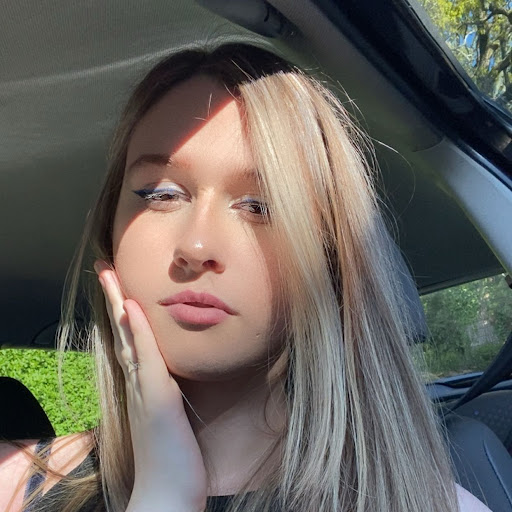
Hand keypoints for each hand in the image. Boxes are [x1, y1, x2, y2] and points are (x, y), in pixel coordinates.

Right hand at [94, 260, 207, 511]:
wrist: (166, 495)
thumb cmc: (172, 458)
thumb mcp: (170, 417)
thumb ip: (165, 393)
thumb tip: (167, 375)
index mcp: (143, 385)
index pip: (130, 340)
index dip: (123, 312)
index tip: (119, 287)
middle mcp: (138, 383)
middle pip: (122, 332)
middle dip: (114, 299)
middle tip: (105, 270)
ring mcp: (144, 390)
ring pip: (129, 339)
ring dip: (119, 305)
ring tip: (111, 277)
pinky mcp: (156, 399)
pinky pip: (147, 358)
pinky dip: (138, 332)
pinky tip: (133, 309)